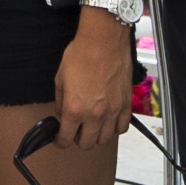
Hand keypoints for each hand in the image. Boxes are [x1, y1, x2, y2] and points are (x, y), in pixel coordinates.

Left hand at [53, 10, 133, 147]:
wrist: (103, 40)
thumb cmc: (82, 54)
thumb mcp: (60, 79)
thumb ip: (60, 102)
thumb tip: (62, 114)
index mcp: (74, 109)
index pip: (66, 139)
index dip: (60, 141)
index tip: (60, 139)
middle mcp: (94, 114)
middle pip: (86, 144)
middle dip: (78, 140)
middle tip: (75, 131)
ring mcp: (112, 110)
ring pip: (105, 139)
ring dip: (96, 136)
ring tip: (92, 126)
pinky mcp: (126, 104)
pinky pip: (122, 127)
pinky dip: (114, 128)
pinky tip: (109, 121)